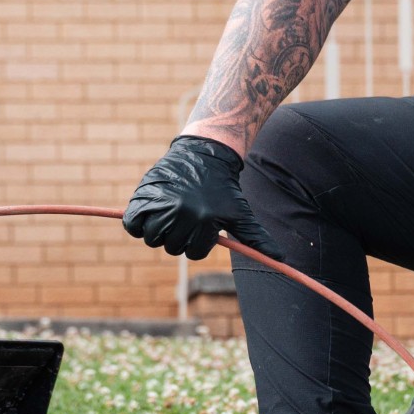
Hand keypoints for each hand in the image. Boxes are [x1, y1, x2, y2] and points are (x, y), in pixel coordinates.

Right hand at [123, 135, 271, 259]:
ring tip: (169, 211)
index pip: (193, 252)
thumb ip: (256, 238)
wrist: (203, 154)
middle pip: (171, 247)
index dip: (196, 241)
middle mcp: (182, 213)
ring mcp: (160, 204)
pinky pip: (132, 225)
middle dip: (178, 236)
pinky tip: (148, 212)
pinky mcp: (142, 197)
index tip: (200, 224)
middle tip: (185, 214)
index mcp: (205, 221)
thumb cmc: (224, 188)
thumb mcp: (241, 212)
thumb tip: (281, 259)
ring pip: (151, 239)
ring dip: (158, 230)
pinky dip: (136, 223)